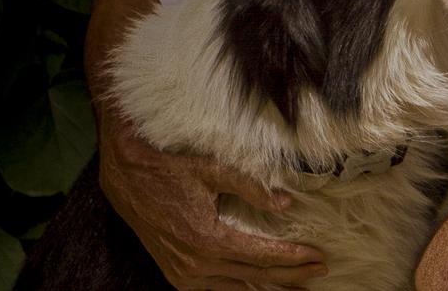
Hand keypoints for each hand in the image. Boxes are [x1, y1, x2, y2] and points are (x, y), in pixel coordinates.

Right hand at [99, 111, 327, 289]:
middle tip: (321, 271)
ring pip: (237, 289)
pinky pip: (217, 289)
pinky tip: (260, 285)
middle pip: (254, 277)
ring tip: (298, 284)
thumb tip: (286, 203)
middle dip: (290, 276)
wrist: (126, 176)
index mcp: (206, 240)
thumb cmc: (170, 169)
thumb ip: (252, 187)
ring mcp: (184, 274)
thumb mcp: (213, 170)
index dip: (292, 258)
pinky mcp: (176, 275)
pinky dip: (242, 288)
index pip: (261, 256)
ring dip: (269, 286)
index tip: (317, 257)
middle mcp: (195, 265)